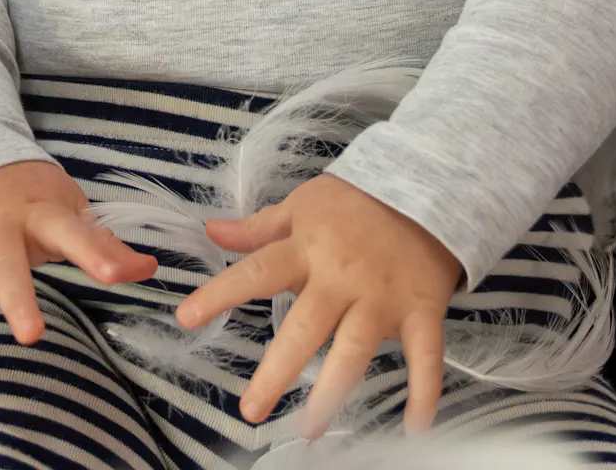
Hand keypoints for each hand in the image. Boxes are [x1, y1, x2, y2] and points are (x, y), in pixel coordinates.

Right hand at [0, 159, 160, 372]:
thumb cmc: (24, 198)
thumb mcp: (65, 207)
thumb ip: (102, 242)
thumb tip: (149, 269)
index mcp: (36, 212)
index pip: (70, 229)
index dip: (94, 250)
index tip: (116, 274)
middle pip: (3, 263)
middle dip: (15, 297)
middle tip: (32, 335)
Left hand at [172, 173, 462, 438]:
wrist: (429, 188)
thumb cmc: (358, 201)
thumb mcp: (304, 205)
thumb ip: (259, 228)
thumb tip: (211, 231)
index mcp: (307, 250)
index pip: (256, 273)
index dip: (220, 294)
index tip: (186, 318)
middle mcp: (341, 279)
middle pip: (304, 329)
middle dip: (277, 371)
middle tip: (251, 410)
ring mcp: (383, 298)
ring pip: (355, 349)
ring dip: (333, 391)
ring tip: (310, 428)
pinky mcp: (421, 311)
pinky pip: (425, 356)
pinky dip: (424, 392)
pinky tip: (415, 429)